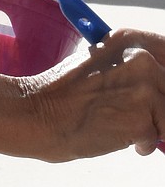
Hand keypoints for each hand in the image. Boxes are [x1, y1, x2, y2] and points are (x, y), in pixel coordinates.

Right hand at [23, 29, 164, 160]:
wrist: (35, 115)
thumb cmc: (58, 95)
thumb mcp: (98, 63)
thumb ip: (130, 68)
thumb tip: (154, 86)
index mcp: (132, 41)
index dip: (164, 82)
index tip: (160, 93)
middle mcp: (143, 60)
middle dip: (160, 107)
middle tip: (142, 117)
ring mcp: (144, 90)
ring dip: (151, 127)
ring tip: (123, 129)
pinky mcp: (140, 120)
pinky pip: (155, 138)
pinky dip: (140, 145)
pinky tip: (115, 138)